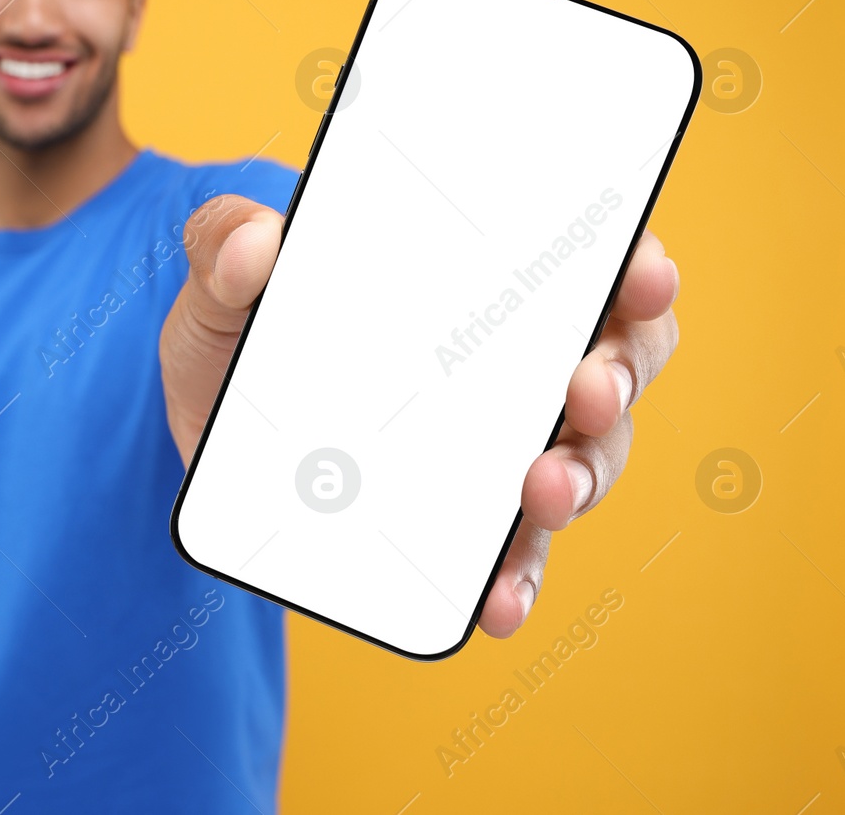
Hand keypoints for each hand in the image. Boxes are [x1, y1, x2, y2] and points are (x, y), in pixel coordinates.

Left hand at [159, 194, 680, 638]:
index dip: (632, 260)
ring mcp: (493, 443)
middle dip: (616, 374)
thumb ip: (222, 242)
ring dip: (580, 477)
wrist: (202, 419)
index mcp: (473, 270)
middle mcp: (508, 356)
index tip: (642, 273)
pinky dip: (515, 578)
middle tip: (584, 390)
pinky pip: (511, 554)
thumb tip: (256, 243)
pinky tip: (496, 602)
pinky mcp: (458, 521)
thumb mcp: (218, 278)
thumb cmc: (236, 324)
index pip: (582, 254)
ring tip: (541, 494)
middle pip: (611, 358)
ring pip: (581, 458)